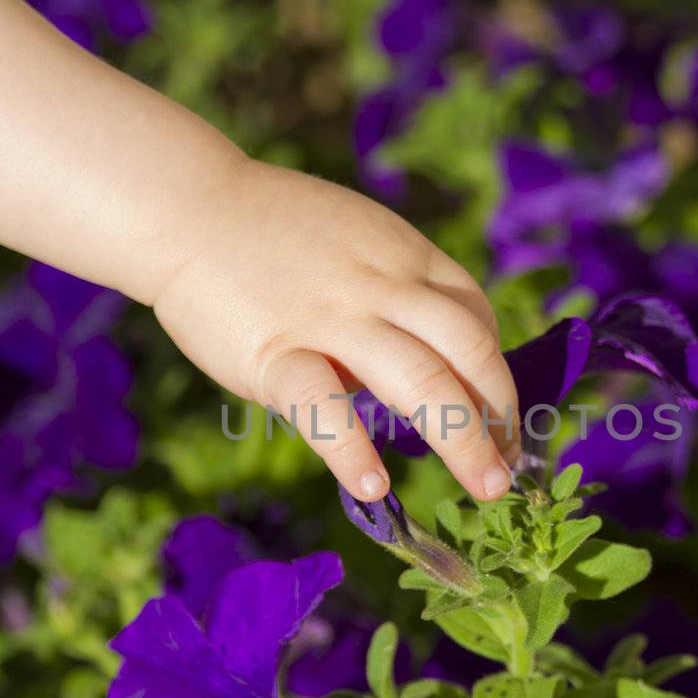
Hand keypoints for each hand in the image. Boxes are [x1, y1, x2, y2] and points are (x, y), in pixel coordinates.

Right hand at [153, 159, 520, 502]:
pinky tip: (373, 488)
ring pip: (420, 379)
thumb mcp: (357, 242)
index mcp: (406, 258)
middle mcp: (383, 285)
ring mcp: (332, 318)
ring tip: (486, 488)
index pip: (476, 320)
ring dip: (463, 440)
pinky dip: (353, 451)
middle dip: (500, 415)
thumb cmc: (270, 236)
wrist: (187, 208)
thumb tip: (430, 363)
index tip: (499, 419)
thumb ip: (396, 292)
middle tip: (511, 467)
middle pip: (468, 351)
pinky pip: (325, 407)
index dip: (497, 375)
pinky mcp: (276, 352)